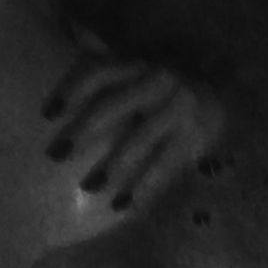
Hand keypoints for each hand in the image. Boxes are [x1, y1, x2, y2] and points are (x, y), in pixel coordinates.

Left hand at [43, 49, 223, 212]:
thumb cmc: (161, 95)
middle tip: (57, 155)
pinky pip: (164, 166)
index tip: (48, 114)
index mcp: (136, 67)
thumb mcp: (137, 77)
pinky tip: (122, 206)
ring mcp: (176, 108)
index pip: (99, 72)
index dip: (72, 89)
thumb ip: (108, 74)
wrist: (218, 99)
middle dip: (82, 130)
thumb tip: (70, 62)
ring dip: (113, 165)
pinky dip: (143, 188)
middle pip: (112, 104)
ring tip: (90, 187)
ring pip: (139, 138)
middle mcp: (156, 81)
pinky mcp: (192, 138)